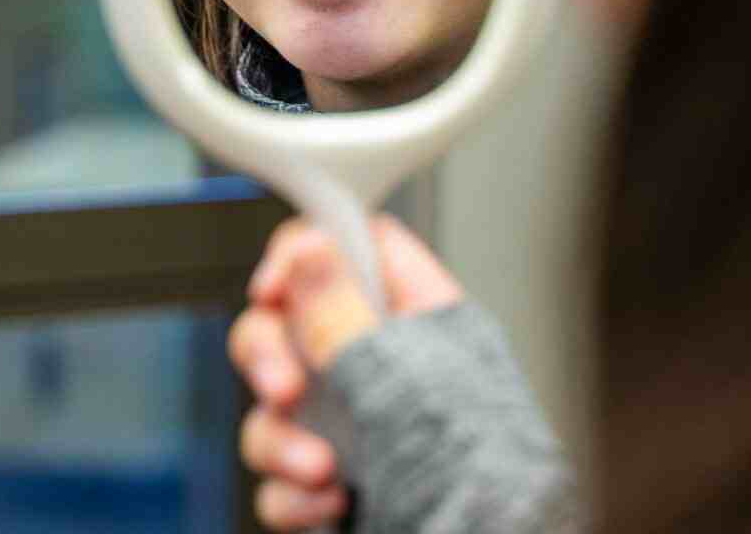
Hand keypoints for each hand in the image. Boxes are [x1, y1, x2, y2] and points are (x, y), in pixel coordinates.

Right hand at [228, 214, 463, 529]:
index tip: (273, 288)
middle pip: (294, 323)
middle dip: (270, 356)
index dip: (304, 254)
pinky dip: (290, 494)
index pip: (355, 248)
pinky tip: (327, 505)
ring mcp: (359, 427)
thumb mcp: (401, 375)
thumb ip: (342, 312)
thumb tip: (307, 246)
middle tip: (285, 387)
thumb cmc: (480, 471)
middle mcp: (385, 365)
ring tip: (320, 469)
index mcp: (418, 315)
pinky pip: (280, 476)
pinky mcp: (337, 485)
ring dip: (280, 438)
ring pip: (278, 406)